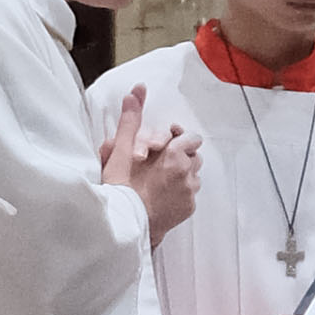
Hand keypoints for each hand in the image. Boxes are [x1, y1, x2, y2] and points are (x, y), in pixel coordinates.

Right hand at [105, 112, 199, 237]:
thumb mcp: (122, 150)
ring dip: (182, 174)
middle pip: (193, 156)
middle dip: (180, 156)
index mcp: (174, 154)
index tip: (165, 144)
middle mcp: (187, 172)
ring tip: (161, 179)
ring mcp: (189, 192)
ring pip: (193, 175)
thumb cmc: (121, 186)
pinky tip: (162, 195)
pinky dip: (180, 193)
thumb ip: (132, 119)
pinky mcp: (188, 208)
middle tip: (161, 162)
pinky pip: (189, 195)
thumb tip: (137, 90)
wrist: (124, 224)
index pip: (190, 138)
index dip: (178, 138)